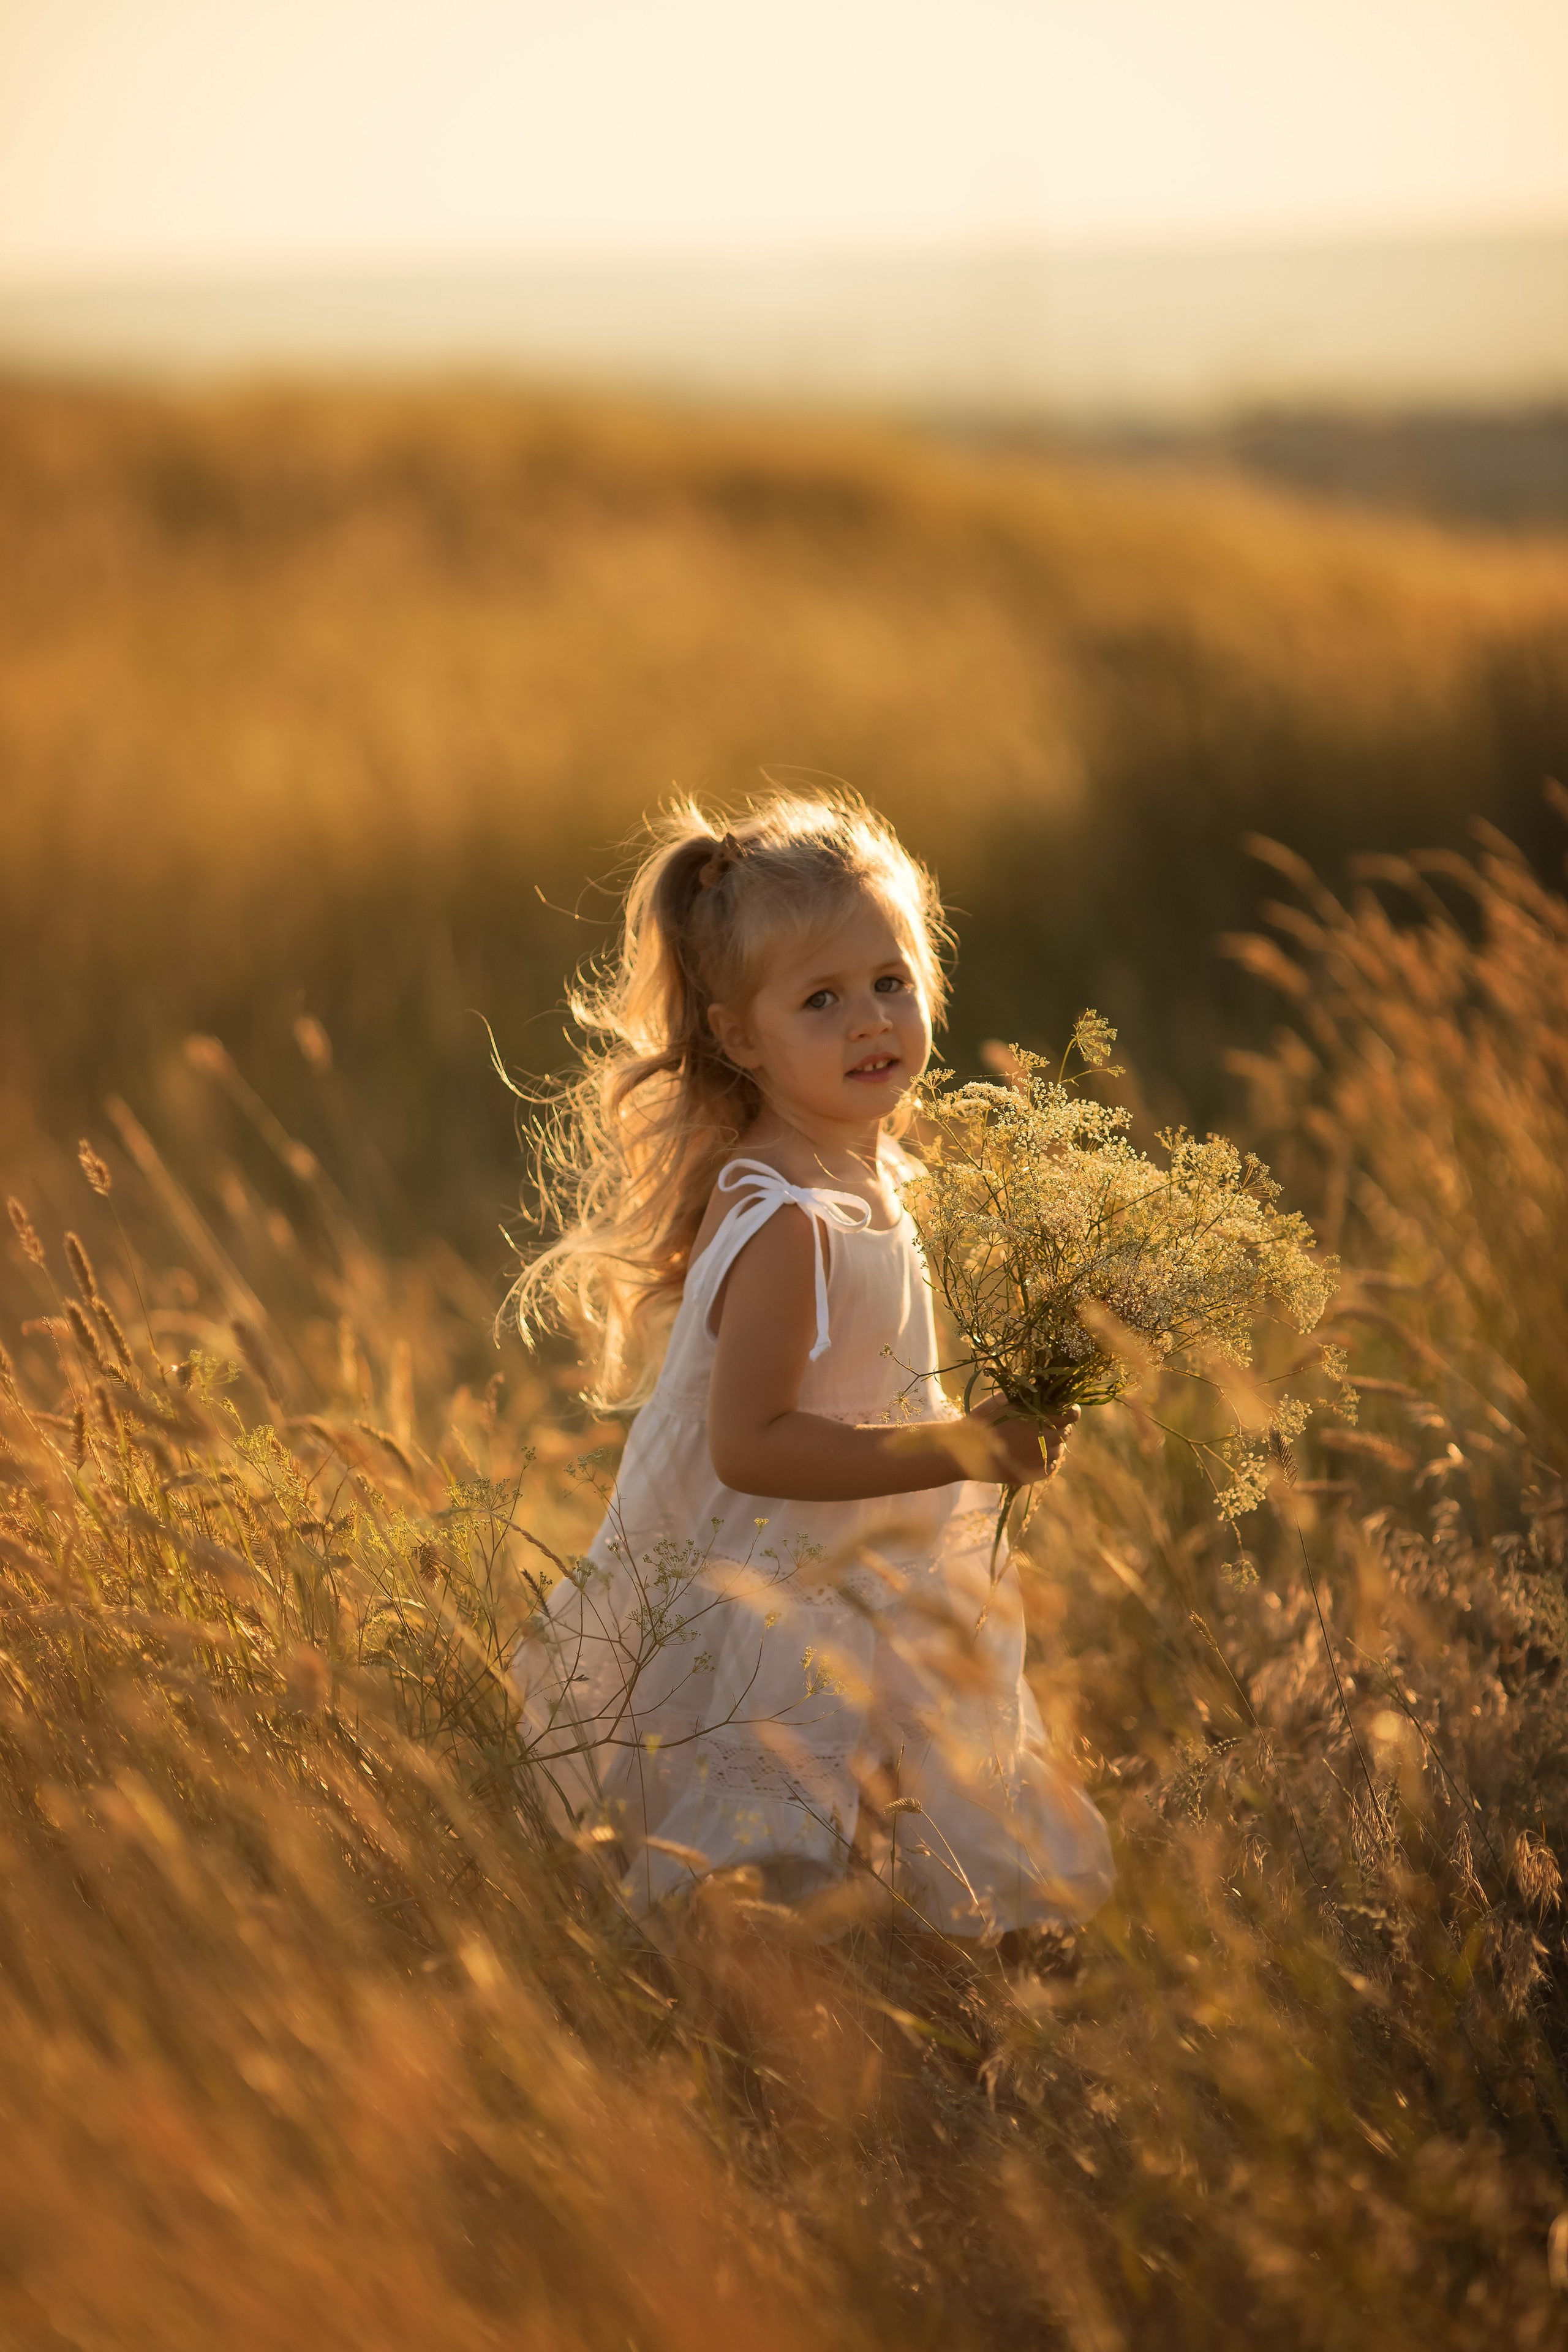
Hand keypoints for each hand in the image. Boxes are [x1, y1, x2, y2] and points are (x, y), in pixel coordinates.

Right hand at [964, 1397, 1080, 1484]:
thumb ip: (1027, 1396)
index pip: (1071, 1415)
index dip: (1071, 1412)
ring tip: (1032, 1441)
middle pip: (1066, 1433)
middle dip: (1059, 1427)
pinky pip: (1049, 1467)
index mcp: (1042, 1419)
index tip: (1068, 1410)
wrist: (965, 1450)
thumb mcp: (1004, 1400)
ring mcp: (1040, 1460)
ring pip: (1057, 1451)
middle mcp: (1047, 1440)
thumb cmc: (982, 1420)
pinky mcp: (1033, 1475)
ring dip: (1051, 1445)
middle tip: (1044, 1425)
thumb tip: (1042, 1388)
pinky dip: (1044, 1460)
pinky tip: (1029, 1454)